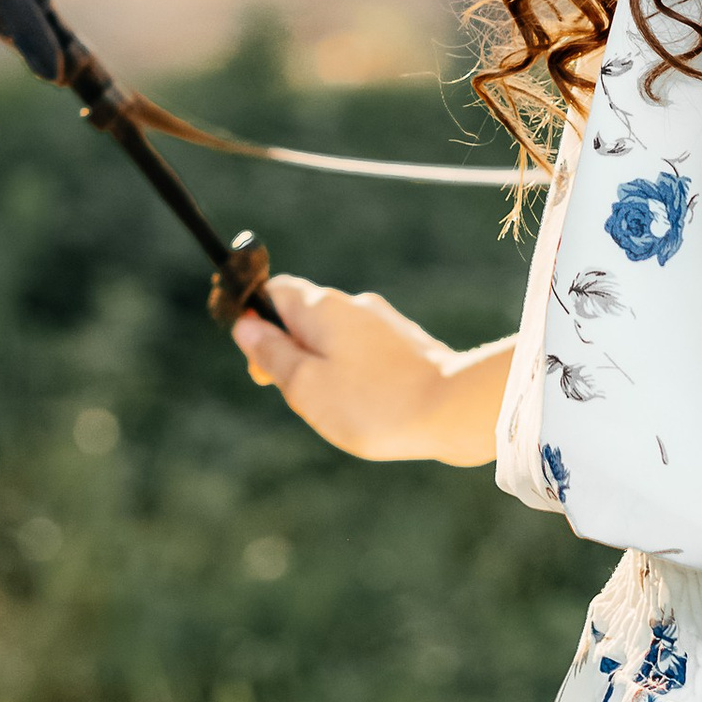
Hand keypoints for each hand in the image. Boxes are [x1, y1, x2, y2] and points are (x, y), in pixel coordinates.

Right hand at [229, 273, 506, 465]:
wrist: (455, 410)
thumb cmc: (373, 403)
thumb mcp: (305, 386)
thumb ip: (272, 354)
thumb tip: (246, 327)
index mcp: (322, 307)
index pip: (274, 291)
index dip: (256, 321)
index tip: (260, 361)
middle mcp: (354, 304)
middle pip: (304, 318)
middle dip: (293, 354)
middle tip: (301, 396)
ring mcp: (386, 323)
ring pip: (337, 339)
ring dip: (326, 369)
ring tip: (342, 410)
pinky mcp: (409, 346)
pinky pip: (367, 355)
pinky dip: (357, 377)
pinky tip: (371, 409)